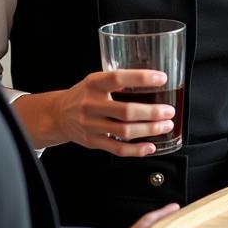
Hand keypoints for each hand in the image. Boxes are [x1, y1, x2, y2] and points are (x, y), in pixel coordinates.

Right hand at [15, 70, 175, 153]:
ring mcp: (91, 125)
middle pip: (126, 111)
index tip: (162, 78)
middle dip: (152, 112)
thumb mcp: (95, 81)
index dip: (141, 78)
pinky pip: (118, 149)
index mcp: (93, 83)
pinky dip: (137, 150)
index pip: (118, 78)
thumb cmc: (84, 95)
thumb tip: (151, 80)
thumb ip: (117, 82)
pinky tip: (150, 146)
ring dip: (149, 130)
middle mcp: (90, 104)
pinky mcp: (92, 142)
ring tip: (165, 125)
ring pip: (125, 131)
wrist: (59, 115)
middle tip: (169, 111)